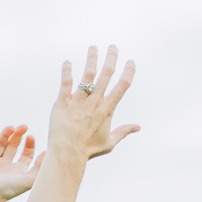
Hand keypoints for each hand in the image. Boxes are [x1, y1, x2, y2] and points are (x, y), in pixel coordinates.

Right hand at [0, 124, 37, 201]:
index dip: (29, 144)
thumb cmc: (6, 191)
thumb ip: (40, 166)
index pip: (25, 154)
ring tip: (11, 128)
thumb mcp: (29, 179)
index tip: (31, 137)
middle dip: (18, 136)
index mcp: (16, 171)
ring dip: (5, 134)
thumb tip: (48, 152)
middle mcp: (4, 166)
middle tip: (23, 127)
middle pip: (13, 146)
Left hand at [45, 44, 140, 162]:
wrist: (67, 154)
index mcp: (107, 109)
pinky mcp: (62, 103)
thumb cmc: (88, 150)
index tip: (130, 62)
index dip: (128, 72)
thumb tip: (138, 127)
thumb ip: (123, 131)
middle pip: (106, 74)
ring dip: (91, 59)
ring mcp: (78, 102)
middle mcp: (95, 102)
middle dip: (111, 58)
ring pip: (87, 75)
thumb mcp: (110, 142)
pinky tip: (67, 62)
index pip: (122, 85)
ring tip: (93, 48)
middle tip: (113, 47)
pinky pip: (65, 84)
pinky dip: (66, 72)